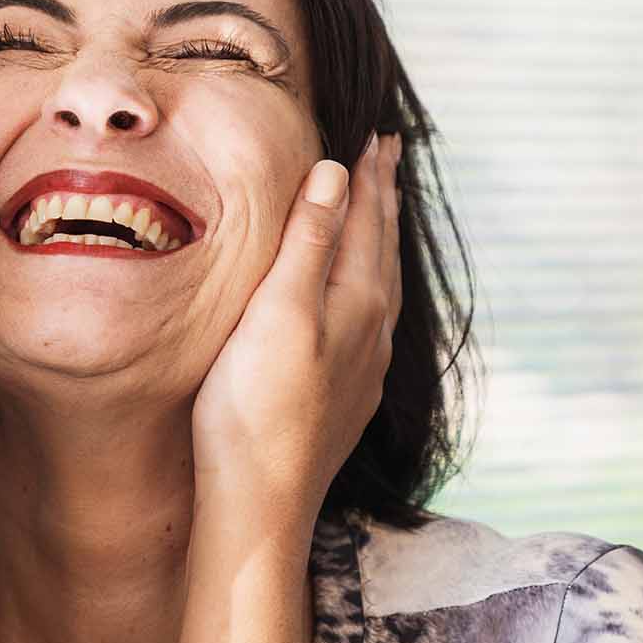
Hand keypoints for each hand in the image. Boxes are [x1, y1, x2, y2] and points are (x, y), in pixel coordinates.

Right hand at [190, 133, 401, 529]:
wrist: (259, 505)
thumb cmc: (254, 409)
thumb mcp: (277, 313)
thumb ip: (308, 244)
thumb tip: (336, 174)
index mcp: (356, 303)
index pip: (366, 221)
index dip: (369, 177)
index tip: (378, 137)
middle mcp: (369, 332)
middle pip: (380, 250)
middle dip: (381, 201)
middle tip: (388, 158)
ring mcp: (359, 368)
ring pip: (378, 287)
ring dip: (377, 243)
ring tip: (376, 217)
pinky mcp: (340, 397)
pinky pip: (366, 320)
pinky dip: (364, 286)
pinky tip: (355, 302)